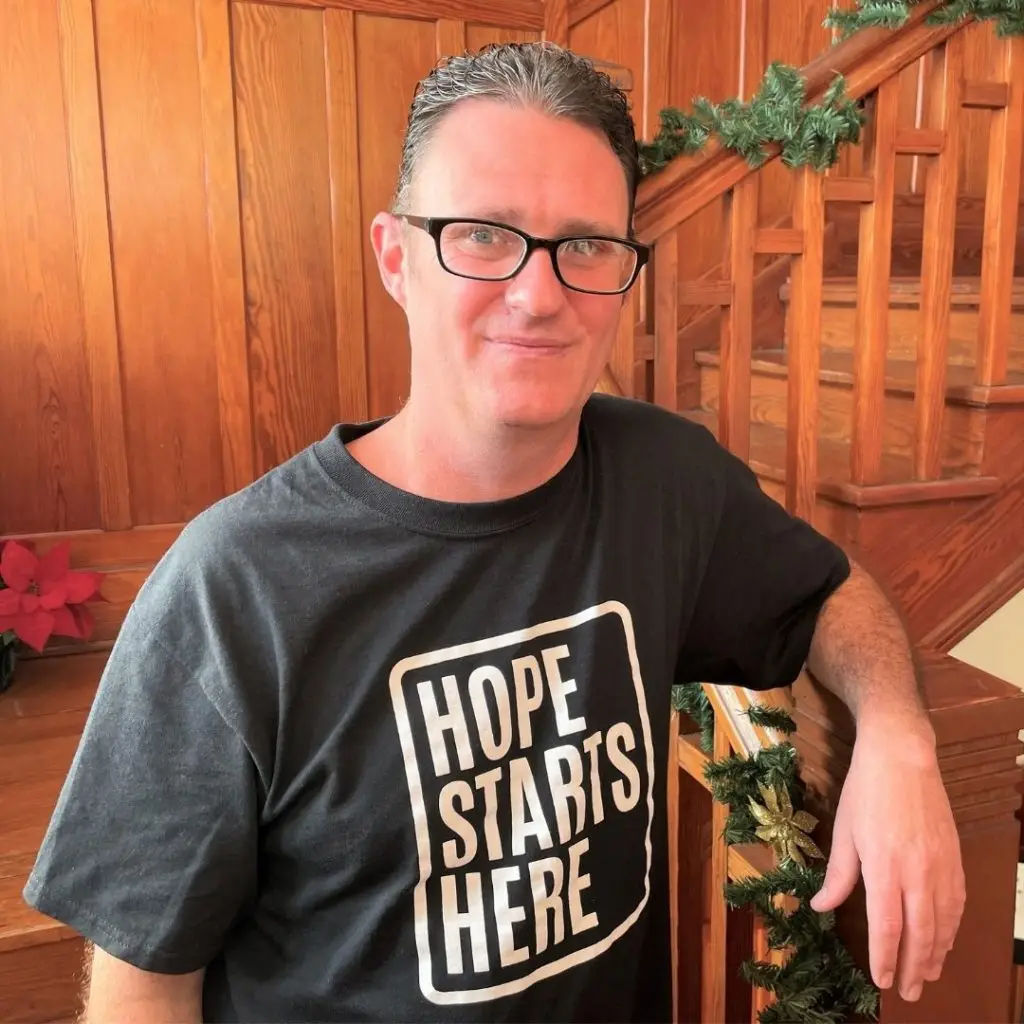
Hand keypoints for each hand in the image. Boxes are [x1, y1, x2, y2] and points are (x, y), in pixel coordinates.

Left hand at [809, 718, 964, 1002]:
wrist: (902, 758)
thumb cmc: (866, 793)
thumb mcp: (844, 832)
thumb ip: (837, 875)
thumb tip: (820, 906)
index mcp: (884, 868)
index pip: (887, 927)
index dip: (884, 958)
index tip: (882, 981)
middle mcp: (917, 873)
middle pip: (920, 934)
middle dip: (914, 967)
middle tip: (910, 993)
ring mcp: (941, 867)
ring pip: (942, 924)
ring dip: (936, 954)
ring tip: (927, 976)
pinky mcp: (955, 859)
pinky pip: (956, 904)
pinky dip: (951, 929)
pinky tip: (944, 941)